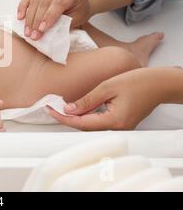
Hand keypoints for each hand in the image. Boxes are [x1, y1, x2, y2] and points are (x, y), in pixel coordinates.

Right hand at [17, 0, 89, 39]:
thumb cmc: (79, 10)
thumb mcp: (77, 18)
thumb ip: (64, 23)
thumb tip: (47, 32)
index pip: (59, 2)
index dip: (49, 16)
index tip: (41, 30)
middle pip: (45, 1)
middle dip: (37, 20)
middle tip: (32, 35)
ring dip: (29, 17)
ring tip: (27, 31)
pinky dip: (23, 7)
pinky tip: (20, 17)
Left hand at [47, 68, 165, 130]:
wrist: (159, 84)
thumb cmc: (137, 82)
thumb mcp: (108, 87)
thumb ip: (87, 100)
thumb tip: (68, 110)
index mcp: (114, 121)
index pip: (81, 124)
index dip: (63, 118)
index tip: (49, 110)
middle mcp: (117, 128)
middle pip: (85, 127)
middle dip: (66, 118)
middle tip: (50, 107)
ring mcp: (120, 127)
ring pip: (91, 125)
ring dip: (75, 117)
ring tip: (59, 107)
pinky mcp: (121, 123)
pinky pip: (99, 122)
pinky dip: (86, 116)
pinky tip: (76, 108)